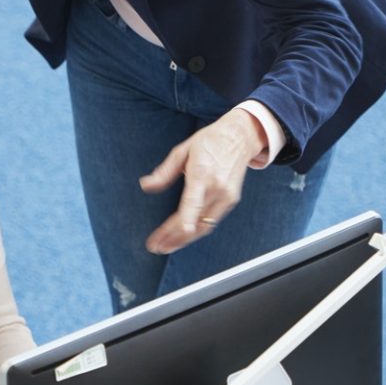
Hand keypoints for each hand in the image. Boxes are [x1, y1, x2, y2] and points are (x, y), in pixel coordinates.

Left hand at [138, 109, 267, 254]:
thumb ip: (164, 172)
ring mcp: (226, 196)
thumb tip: (145, 185)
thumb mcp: (182, 150)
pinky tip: (182, 236)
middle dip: (175, 237)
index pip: (194, 201)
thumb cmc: (210, 141)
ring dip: (184, 239)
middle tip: (156, 246)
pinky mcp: (231, 200)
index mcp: (202, 173)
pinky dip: (196, 232)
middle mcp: (217, 187)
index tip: (179, 231)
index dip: (187, 219)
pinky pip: (211, 221)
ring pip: (204, 226)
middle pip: (196, 221)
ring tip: (165, 246)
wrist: (240, 137)